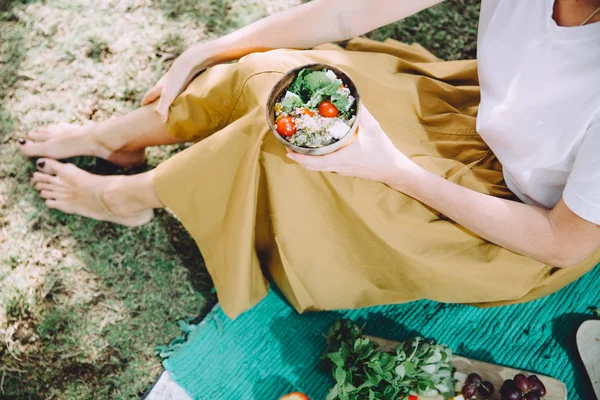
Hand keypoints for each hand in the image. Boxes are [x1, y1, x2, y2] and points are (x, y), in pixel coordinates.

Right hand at [141, 45, 212, 121]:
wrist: (189, 62)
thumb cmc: (178, 80)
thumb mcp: (168, 96)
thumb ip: (163, 108)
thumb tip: (162, 121)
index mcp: (160, 87)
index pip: (149, 95)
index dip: (145, 101)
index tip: (142, 106)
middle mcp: (165, 83)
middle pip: (158, 91)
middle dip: (155, 98)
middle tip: (153, 105)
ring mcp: (175, 79)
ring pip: (169, 88)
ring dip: (168, 95)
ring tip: (170, 101)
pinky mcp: (185, 77)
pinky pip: (180, 86)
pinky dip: (179, 91)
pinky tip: (185, 94)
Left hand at [286, 105, 419, 185]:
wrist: (392, 169)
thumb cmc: (382, 149)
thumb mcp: (372, 127)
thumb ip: (360, 111)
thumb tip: (350, 94)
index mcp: (342, 157)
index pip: (315, 162)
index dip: (299, 157)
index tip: (288, 150)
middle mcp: (338, 166)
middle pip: (311, 166)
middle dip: (298, 157)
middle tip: (288, 145)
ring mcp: (340, 170)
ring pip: (317, 168)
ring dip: (306, 159)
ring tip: (297, 147)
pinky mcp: (344, 171)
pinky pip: (325, 166)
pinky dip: (315, 160)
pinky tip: (315, 150)